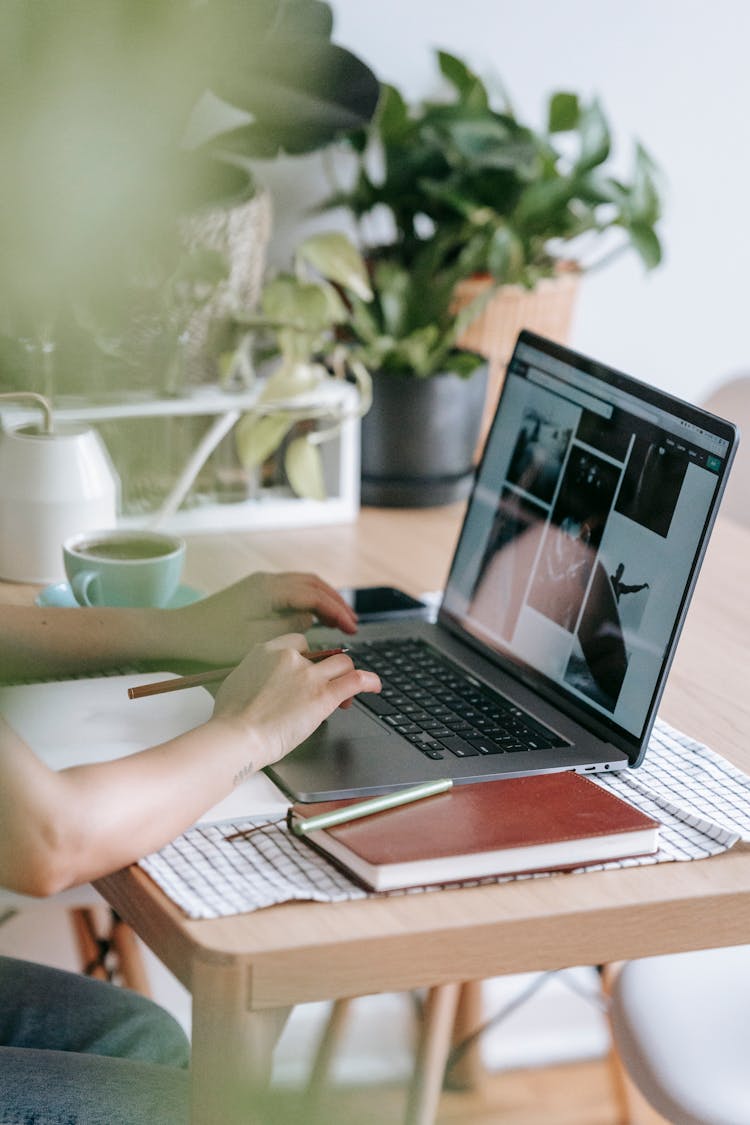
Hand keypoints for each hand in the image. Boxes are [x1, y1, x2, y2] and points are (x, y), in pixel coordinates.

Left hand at [164, 571, 357, 665]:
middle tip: (352, 625)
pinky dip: (307, 601)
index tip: (352, 628)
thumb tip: (310, 619)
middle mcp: (266, 581)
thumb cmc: (212, 642)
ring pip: (302, 585)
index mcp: (269, 590)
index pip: (314, 596)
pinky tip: (312, 617)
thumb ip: (289, 627)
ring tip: (338, 620)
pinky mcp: (252, 593)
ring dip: (323, 600)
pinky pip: (290, 591)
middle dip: (335, 603)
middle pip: (312, 585)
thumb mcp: (256, 640)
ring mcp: (259, 585)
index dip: (337, 611)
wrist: (179, 635)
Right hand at [212, 634, 380, 771]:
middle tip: (325, 688)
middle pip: (322, 653)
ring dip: (346, 676)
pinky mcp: (323, 696)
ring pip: (341, 664)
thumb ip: (255, 672)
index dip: (307, 657)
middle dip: (326, 670)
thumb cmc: (230, 718)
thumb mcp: (236, 681)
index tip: (309, 670)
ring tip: (347, 693)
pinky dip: (369, 681)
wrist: (237, 736)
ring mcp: (309, 676)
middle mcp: (291, 658)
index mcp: (267, 650)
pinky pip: (355, 680)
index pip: (299, 642)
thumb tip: (260, 678)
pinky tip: (374, 686)